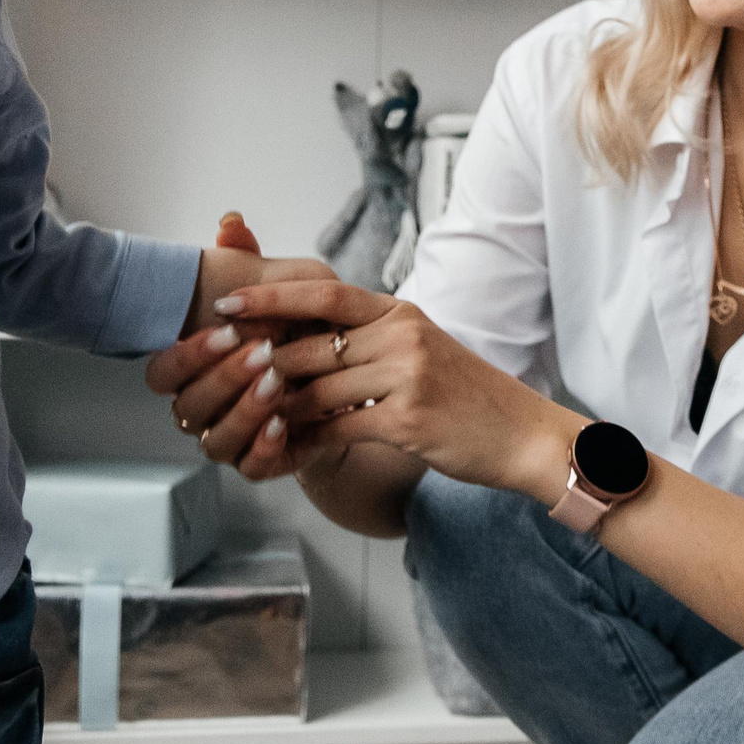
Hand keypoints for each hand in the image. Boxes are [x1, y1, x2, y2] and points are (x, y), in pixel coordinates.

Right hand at [148, 213, 330, 477]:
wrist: (334, 375)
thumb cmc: (290, 327)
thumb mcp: (276, 287)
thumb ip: (247, 257)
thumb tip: (231, 224)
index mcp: (191, 371)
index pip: (163, 373)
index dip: (187, 355)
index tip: (225, 328)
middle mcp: (201, 409)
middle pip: (188, 406)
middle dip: (223, 379)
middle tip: (261, 353)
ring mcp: (228, 439)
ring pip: (215, 441)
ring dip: (244, 411)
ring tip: (277, 384)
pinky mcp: (260, 462)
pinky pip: (251, 467)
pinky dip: (265, 447)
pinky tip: (285, 422)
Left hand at [224, 280, 577, 498]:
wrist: (524, 435)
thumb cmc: (469, 398)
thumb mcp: (423, 351)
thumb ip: (372, 341)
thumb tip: (307, 341)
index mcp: (401, 313)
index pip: (324, 293)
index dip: (270, 297)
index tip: (226, 302)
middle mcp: (403, 336)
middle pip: (311, 345)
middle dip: (261, 361)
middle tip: (220, 371)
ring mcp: (406, 377)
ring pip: (316, 389)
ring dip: (278, 407)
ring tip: (247, 415)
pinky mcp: (406, 420)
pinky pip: (336, 429)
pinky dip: (305, 442)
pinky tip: (286, 450)